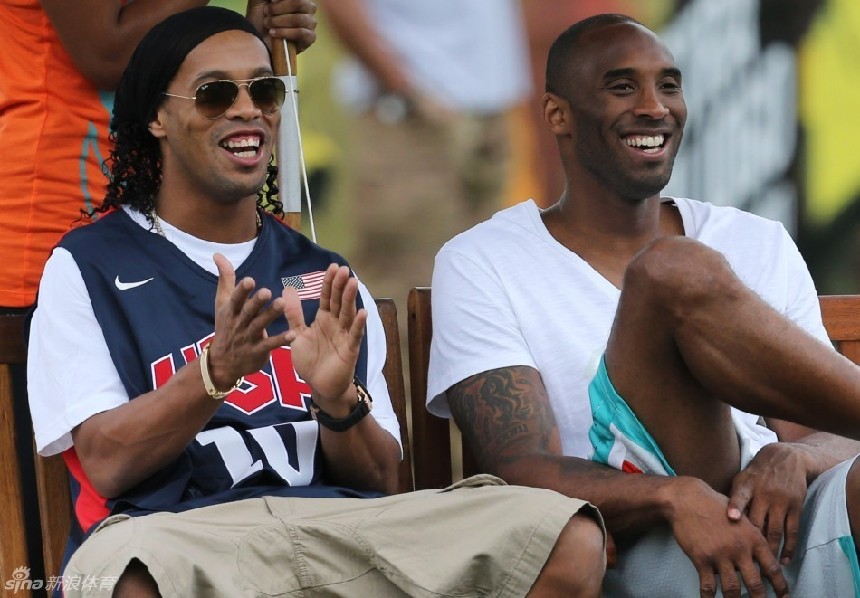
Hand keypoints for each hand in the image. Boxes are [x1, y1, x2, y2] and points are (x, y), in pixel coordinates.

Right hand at [208, 253, 289, 388]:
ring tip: (282, 304)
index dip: (241, 290)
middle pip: (248, 312)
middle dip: (256, 302)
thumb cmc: (226, 326)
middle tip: (266, 291)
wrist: (222, 363)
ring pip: (260, 326)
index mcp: (230, 310)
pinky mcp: (258, 351)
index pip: (235, 299)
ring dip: (270, 315)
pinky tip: (293, 334)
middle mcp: (239, 323)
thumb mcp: (222, 302)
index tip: (250, 280)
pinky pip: (270, 344)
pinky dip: (281, 340)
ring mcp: (248, 338)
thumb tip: (218, 254)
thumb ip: (225, 278)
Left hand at [246, 0, 316, 53]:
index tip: (271, 1)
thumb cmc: (260, 18)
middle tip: (267, 13)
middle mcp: (308, 9)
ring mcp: (310, 24)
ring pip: (300, 19)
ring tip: (268, 24)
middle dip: (280, 8)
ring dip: (280, 21)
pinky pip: (302, 33)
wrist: (258, 39)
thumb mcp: (261, 0)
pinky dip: (285, 33)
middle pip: (301, 3)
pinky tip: (274, 34)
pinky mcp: (310, 38)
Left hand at [281, 264, 366, 408]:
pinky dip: (359, 324)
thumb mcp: (297, 335)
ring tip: (352, 282)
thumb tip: (288, 290)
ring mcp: (344, 335)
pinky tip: (363, 312)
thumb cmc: (311, 361)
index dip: (329, 283)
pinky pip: (355, 334)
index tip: (332, 267)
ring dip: (350, 299)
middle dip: (341, 285)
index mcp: (324, 319)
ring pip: (348, 314)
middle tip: (343, 269)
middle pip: (339, 301)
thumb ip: (293, 314)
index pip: (327, 297)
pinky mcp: (350, 349)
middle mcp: (336, 324)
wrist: (319, 385)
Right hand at [670, 477, 787, 597]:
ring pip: (732, 588)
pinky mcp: (701, 558)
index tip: (784, 597)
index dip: (780, 586)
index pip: (772, 568)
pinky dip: (709, 597)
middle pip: (755, 584)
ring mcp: (720, 555)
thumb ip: (751, 538)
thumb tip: (760, 559)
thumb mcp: (741, 518)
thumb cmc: (714, 506)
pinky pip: (708, 585)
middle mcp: (739, 549)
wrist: (687, 499)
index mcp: (753, 538)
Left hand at [728, 442, 809, 564]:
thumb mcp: (741, 478)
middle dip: (751, 543)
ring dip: (770, 551)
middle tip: (744, 563)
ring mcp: (781, 501)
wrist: (785, 457)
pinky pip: (792, 531)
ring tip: (763, 568)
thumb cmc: (756, 473)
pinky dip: (789, 547)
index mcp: (747, 485)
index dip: (735, 507)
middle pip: (757, 522)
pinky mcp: (796, 506)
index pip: (740, 496)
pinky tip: (784, 559)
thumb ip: (733, 498)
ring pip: (775, 530)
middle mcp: (764, 493)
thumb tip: (721, 522)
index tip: (731, 518)